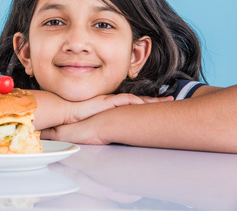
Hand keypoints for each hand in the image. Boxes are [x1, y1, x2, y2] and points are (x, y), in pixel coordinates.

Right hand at [42, 94, 172, 144]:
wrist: (66, 113)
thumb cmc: (78, 121)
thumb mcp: (97, 126)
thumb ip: (106, 130)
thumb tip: (114, 139)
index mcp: (112, 108)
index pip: (133, 106)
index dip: (147, 106)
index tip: (160, 107)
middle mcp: (113, 102)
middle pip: (139, 101)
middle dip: (155, 101)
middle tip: (171, 99)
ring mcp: (110, 101)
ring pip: (135, 99)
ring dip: (150, 101)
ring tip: (165, 101)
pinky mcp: (106, 101)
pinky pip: (124, 100)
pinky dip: (135, 102)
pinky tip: (144, 104)